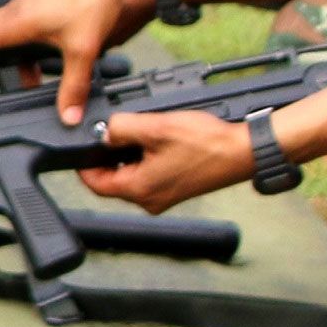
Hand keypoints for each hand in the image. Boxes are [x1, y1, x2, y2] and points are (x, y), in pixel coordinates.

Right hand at [0, 0, 141, 118]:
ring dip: (11, 55)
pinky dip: (27, 43)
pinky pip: (24, 24)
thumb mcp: (83, 49)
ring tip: (29, 79)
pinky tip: (49, 56)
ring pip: (8, 31)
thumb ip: (73, 86)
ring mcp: (30, 1)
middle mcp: (18, 9)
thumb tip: (67, 115)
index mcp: (18, 22)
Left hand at [79, 107, 253, 213]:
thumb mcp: (156, 127)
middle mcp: (150, 199)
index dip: (84, 163)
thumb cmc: (207, 143)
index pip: (96, 183)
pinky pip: (150, 175)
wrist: (243, 151)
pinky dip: (146, 158)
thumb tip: (105, 131)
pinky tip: (157, 139)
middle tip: (113, 131)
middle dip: (109, 155)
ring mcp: (164, 196)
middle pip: (113, 179)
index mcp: (139, 189)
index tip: (83, 146)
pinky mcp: (176, 189)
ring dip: (129, 155)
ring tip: (140, 131)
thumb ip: (122, 128)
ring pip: (132, 175)